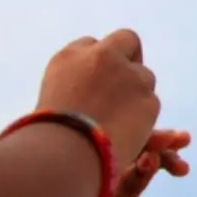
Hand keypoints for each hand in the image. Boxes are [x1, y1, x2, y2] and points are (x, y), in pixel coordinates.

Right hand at [35, 30, 160, 167]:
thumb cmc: (46, 139)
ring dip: (137, 93)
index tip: (98, 81)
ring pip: (144, 76)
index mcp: (69, 57)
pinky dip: (143, 117)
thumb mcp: (49, 103)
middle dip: (130, 57)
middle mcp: (102, 57)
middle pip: (127, 40)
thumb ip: (73, 87)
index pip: (90, 45)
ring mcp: (128, 75)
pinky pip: (151, 103)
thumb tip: (87, 93)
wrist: (65, 155)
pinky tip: (128, 133)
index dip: (98, 64)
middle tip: (127, 82)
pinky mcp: (148, 98)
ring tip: (119, 121)